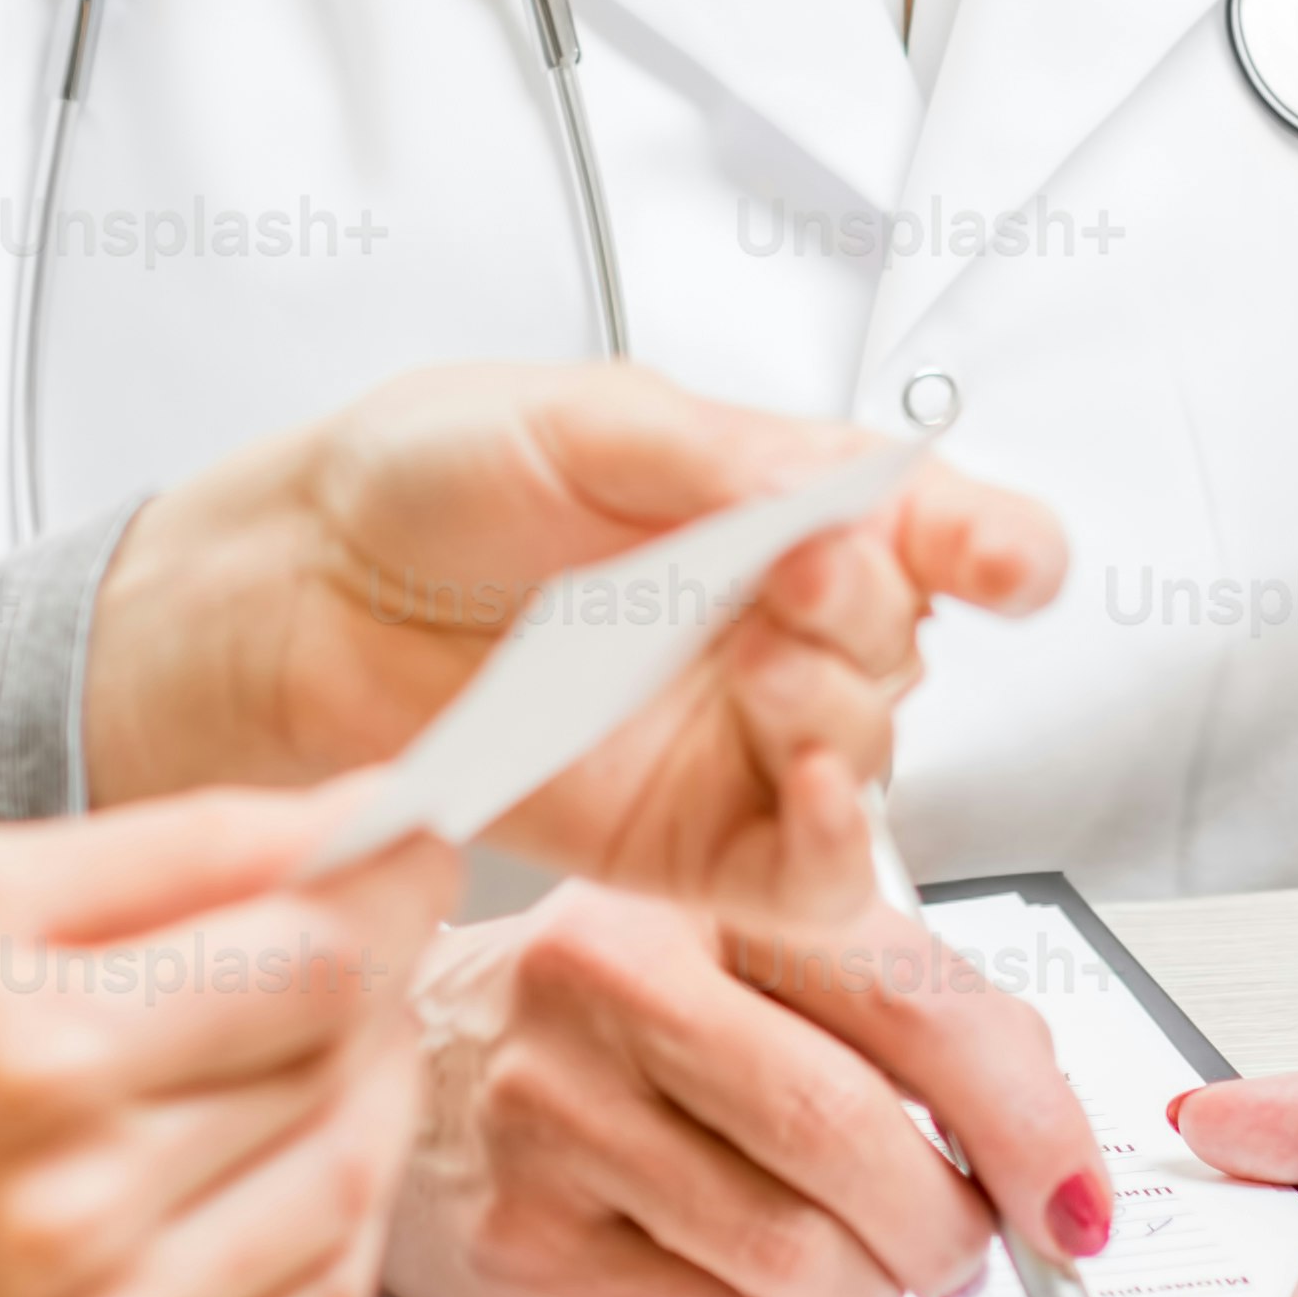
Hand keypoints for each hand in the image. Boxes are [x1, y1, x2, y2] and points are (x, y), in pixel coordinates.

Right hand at [0, 788, 465, 1296]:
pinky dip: (335, 1216)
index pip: (310, 960)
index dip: (382, 892)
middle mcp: (79, 1201)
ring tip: (312, 1049)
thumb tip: (354, 819)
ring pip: (350, 1181)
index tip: (397, 857)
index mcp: (31, 1049)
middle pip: (338, 1061)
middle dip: (368, 985)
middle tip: (338, 949)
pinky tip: (278, 1160)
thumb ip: (178, 845)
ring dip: (369, 1096)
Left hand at [79, 357, 1064, 926]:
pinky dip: (829, 846)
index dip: (993, 540)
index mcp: (772, 502)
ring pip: (868, 757)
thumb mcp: (569, 420)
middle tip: (798, 583)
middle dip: (871, 615)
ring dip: (846, 721)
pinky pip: (805, 876)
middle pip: (905, 643)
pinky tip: (802, 795)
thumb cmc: (417, 485)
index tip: (1006, 557)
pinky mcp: (690, 848)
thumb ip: (706, 456)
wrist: (291, 601)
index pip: (934, 524)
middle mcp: (773, 625)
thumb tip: (826, 487)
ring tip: (767, 678)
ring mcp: (736, 742)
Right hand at [383, 880, 1107, 1296]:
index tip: (1075, 1201)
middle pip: (852, 1134)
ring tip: (858, 1264)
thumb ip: (904, 1018)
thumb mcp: (756, 966)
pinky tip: (754, 1283)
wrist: (416, 1068)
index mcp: (706, 895)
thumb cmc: (618, 1021)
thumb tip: (1052, 1148)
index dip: (1028, 1121)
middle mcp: (613, 980)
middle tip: (964, 1249)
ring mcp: (550, 1110)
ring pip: (799, 1254)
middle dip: (950, 1227)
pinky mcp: (522, 1237)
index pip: (913, 1004)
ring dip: (872, 1291)